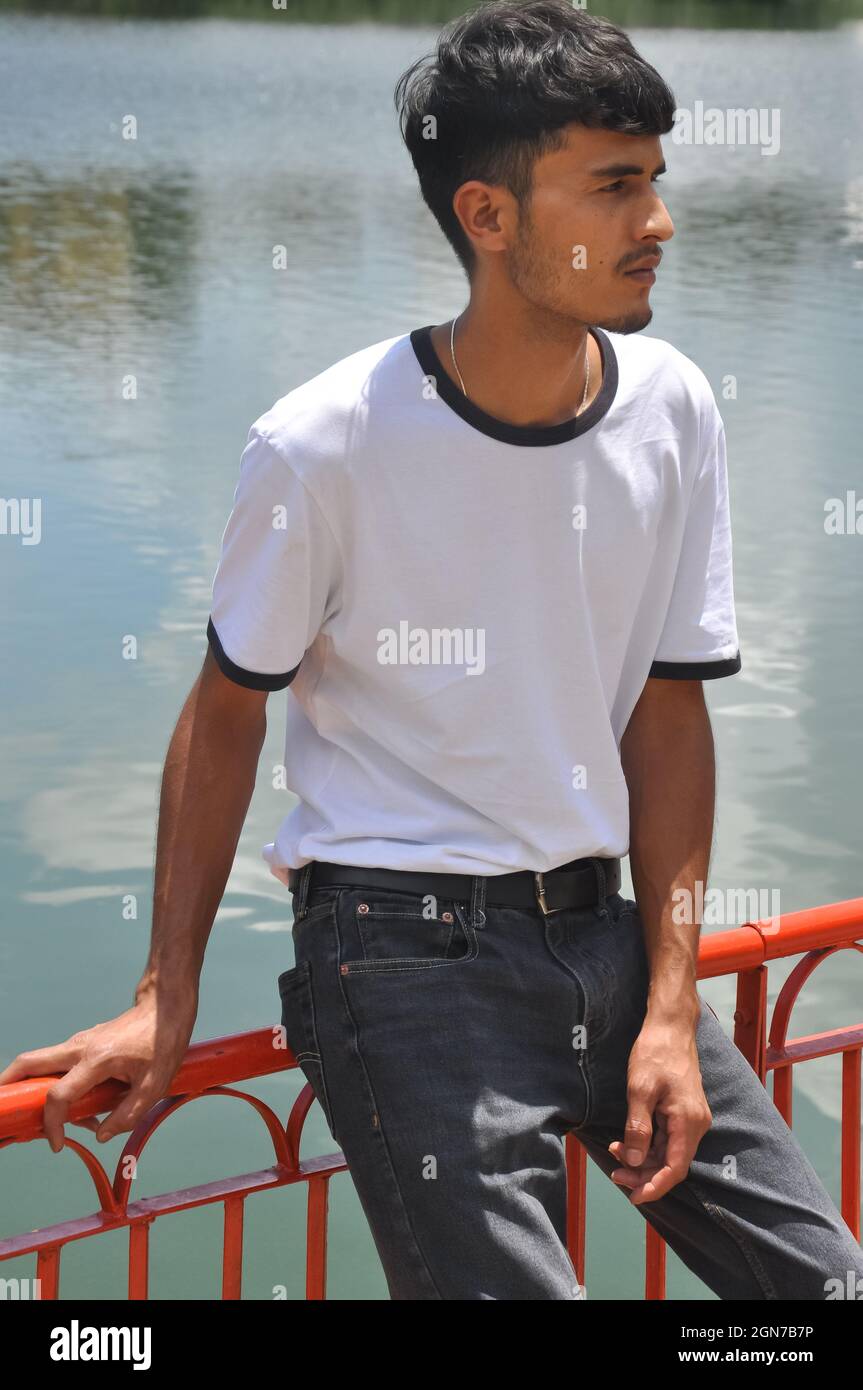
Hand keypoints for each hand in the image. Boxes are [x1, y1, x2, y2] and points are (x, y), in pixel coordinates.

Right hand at [0, 994, 196, 1152]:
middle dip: (10, 1084)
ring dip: (39, 1091)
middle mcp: (79, 1047)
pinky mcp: (83, 1043)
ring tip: (66, 1122)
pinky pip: (60, 1065)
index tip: (58, 1143)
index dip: (52, 1123)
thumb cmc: (162, 1043)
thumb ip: (127, 1115)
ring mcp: (79, 1042)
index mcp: (96, 1059)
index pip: (59, 1094)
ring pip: (42, 1064)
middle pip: (29, 1063)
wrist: (164, 1009)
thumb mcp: (154, 1086)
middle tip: (8, 1108)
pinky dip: (57, 1084)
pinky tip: (84, 1107)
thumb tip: (101, 1135)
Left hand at [608, 1014, 711, 1205]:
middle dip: (643, 1174)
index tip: (634, 1197)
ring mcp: (692, 1118)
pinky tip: (627, 1141)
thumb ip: (638, 1128)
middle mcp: (696, 1124)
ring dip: (643, 1159)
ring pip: (668, 1152)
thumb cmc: (655, 1053)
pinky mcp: (684, 1111)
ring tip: (615, 1154)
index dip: (655, 1186)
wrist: (671, 1026)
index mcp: (688, 1121)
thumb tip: (633, 1161)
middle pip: (672, 1164)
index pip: (675, 1168)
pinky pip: (668, 1138)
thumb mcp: (640, 1090)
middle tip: (614, 1175)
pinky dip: (648, 1144)